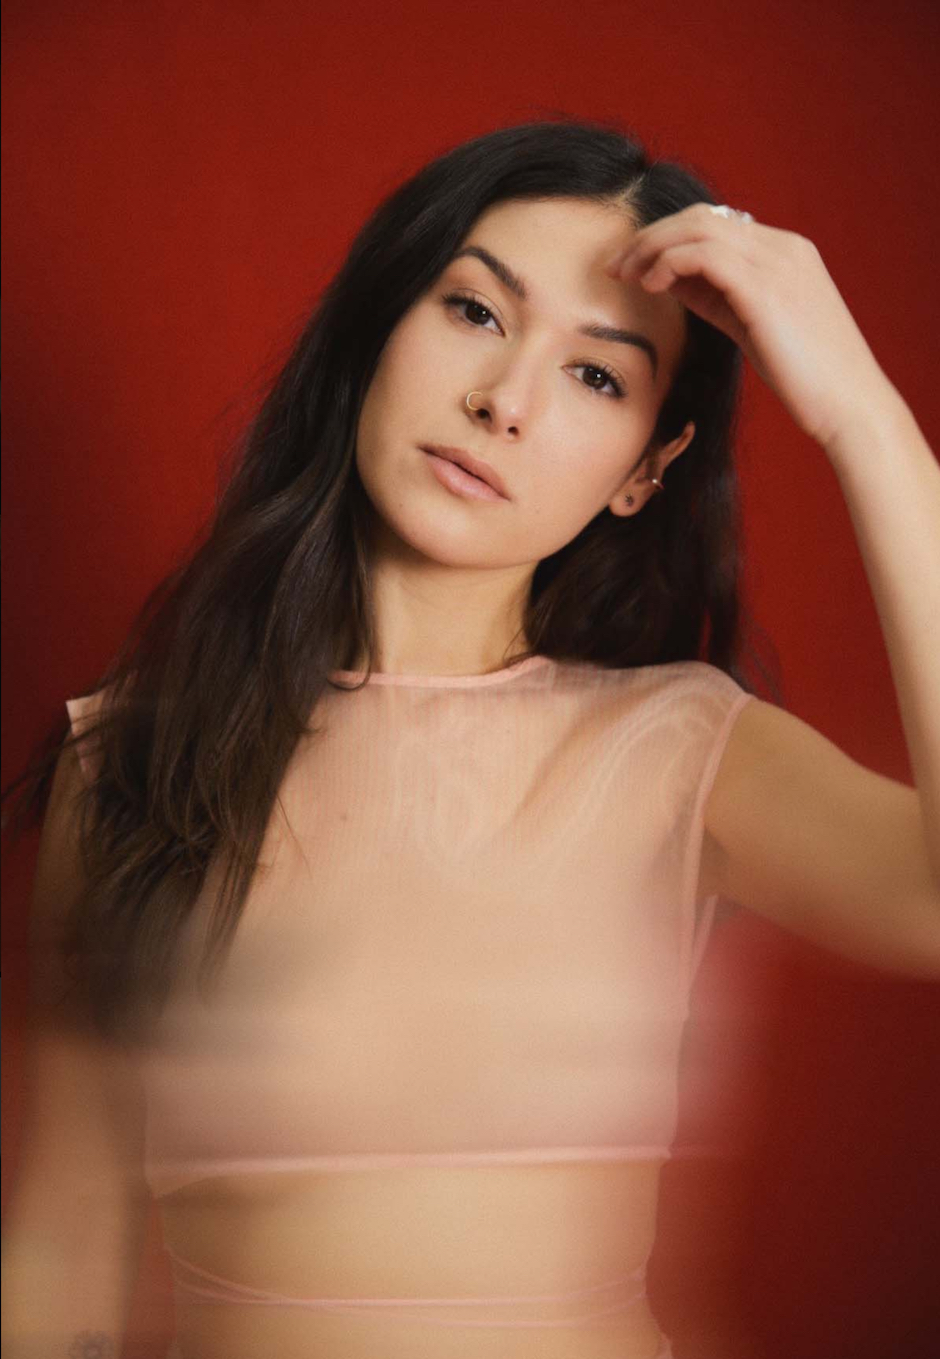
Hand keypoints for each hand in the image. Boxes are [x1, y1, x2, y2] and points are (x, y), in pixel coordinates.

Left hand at [606, 203, 896, 450]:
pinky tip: (651, 286)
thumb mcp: (753, 327)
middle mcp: (783, 247)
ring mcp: (778, 263)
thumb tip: (671, 280)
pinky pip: (703, 254)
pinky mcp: (765, 288)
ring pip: (698, 227)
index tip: (633, 267)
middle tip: (615, 267)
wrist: (850, 405)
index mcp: (786, 252)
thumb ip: (718, 298)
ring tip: (625, 276)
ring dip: (652, 247)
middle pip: (702, 216)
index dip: (668, 239)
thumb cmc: (804, 378)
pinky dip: (669, 262)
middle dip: (651, 237)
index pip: (717, 223)